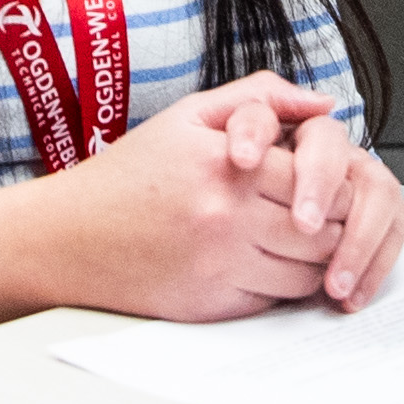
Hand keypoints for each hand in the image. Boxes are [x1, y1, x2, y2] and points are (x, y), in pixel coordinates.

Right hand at [30, 75, 403, 322]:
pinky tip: (264, 266)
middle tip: (326, 218)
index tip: (328, 186)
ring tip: (298, 243)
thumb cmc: (129, 175)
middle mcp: (226, 216)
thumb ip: (261, 98)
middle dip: (335, 226)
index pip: (321, 179)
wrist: (68, 238)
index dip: (335, 185)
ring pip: (308, 273)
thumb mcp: (189, 116)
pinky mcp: (212, 304)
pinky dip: (282, 287)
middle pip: (325, 232)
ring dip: (317, 263)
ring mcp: (221, 265)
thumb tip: (325, 106)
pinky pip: (275, 301)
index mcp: (226, 163)